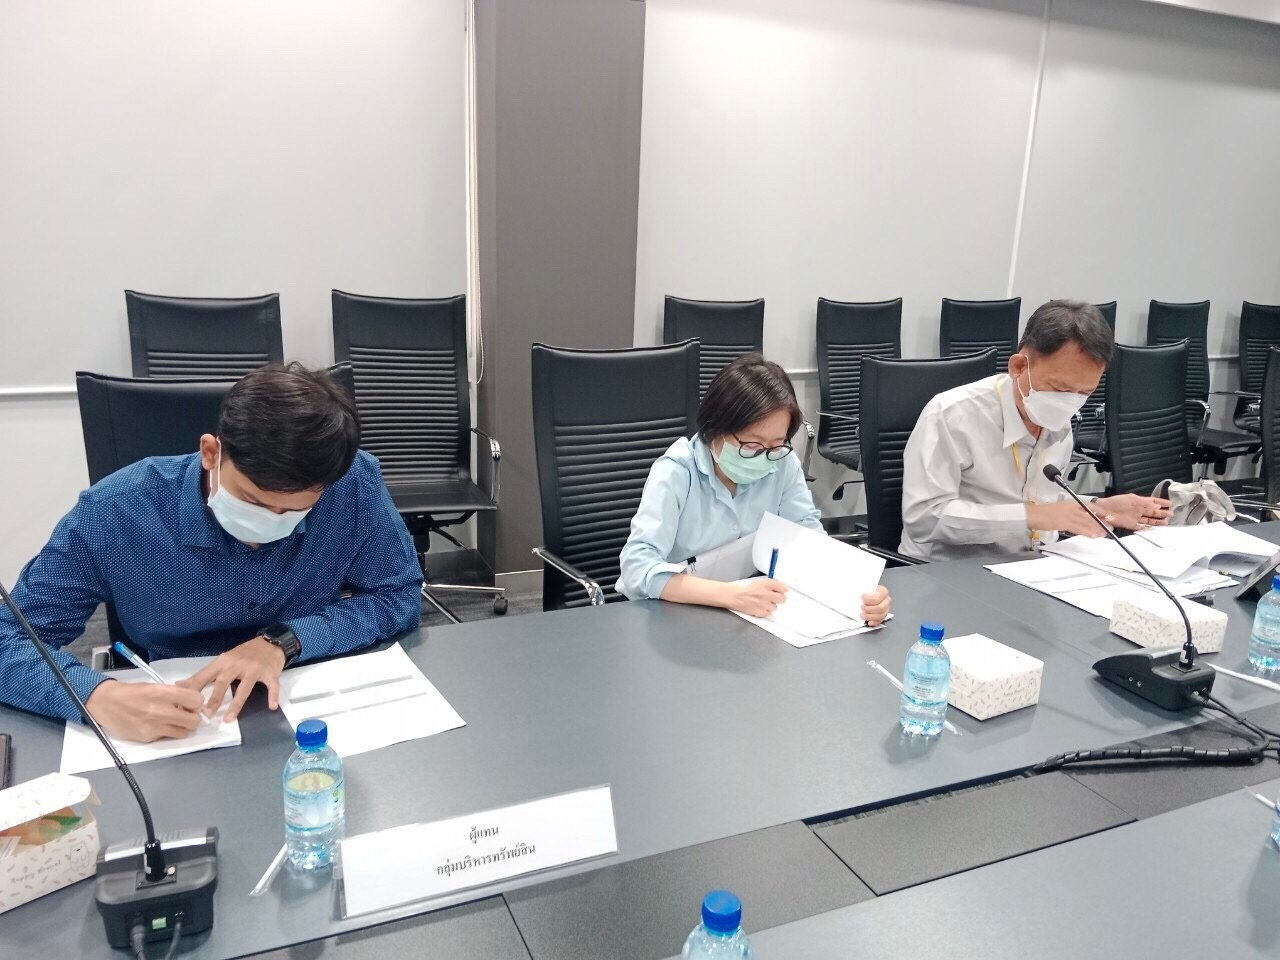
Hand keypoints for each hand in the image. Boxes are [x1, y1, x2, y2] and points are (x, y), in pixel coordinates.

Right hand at [86, 679, 204, 742]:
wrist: (105, 703)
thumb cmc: (132, 692)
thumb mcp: (154, 686)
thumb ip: (174, 693)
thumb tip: (193, 698)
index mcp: (162, 693)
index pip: (196, 700)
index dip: (197, 703)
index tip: (191, 704)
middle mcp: (160, 710)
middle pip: (193, 721)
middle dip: (193, 718)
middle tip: (185, 714)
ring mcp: (153, 726)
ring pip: (183, 733)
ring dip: (182, 728)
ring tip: (173, 721)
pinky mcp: (146, 738)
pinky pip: (166, 737)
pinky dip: (166, 733)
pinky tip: (157, 726)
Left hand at [177, 637, 285, 721]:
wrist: (271, 642)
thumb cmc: (245, 653)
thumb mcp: (224, 660)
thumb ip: (205, 674)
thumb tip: (180, 685)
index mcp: (224, 661)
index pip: (206, 675)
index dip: (195, 688)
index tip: (184, 702)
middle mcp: (237, 664)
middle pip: (223, 682)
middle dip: (214, 698)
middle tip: (207, 714)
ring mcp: (254, 669)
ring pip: (245, 687)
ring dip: (236, 704)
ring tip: (229, 719)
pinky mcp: (270, 672)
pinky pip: (272, 685)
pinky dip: (273, 696)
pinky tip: (272, 706)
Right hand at [727, 578, 788, 617]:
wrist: (735, 596)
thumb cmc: (746, 589)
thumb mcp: (759, 581)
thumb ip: (770, 584)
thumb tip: (778, 588)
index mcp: (767, 584)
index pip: (784, 588)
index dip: (781, 590)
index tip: (780, 591)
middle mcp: (767, 594)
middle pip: (782, 599)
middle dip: (779, 598)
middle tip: (774, 598)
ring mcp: (764, 604)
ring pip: (775, 607)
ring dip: (770, 605)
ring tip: (763, 602)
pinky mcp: (760, 612)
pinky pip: (768, 613)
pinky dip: (765, 611)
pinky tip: (760, 607)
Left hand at [861, 585, 890, 625]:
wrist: (867, 594)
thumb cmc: (866, 590)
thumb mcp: (865, 587)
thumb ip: (862, 590)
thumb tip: (857, 594)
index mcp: (883, 591)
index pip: (878, 597)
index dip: (868, 599)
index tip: (861, 598)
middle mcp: (886, 600)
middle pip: (880, 608)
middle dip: (868, 609)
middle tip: (861, 607)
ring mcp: (886, 609)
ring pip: (880, 616)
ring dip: (870, 616)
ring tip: (862, 614)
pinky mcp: (883, 616)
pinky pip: (880, 621)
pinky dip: (874, 622)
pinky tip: (868, 621)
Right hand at [1027, 500, 1107, 538]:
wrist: (1033, 515)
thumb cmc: (1044, 513)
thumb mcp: (1061, 510)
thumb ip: (1072, 513)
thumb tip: (1081, 519)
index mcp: (1071, 503)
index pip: (1090, 506)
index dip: (1100, 512)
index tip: (1108, 517)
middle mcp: (1072, 507)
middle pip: (1090, 515)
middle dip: (1101, 522)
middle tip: (1110, 527)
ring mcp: (1068, 514)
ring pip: (1086, 522)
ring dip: (1096, 528)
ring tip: (1104, 534)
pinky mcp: (1064, 522)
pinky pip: (1078, 528)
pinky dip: (1086, 532)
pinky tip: (1093, 535)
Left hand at [1092, 494, 1172, 531]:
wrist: (1104, 510)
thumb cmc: (1116, 502)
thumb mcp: (1132, 499)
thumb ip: (1145, 502)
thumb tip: (1157, 505)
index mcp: (1139, 502)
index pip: (1153, 501)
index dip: (1161, 502)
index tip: (1170, 504)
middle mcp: (1139, 510)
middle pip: (1153, 512)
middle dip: (1162, 513)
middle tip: (1171, 514)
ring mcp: (1136, 518)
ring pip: (1149, 520)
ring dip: (1157, 521)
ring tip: (1166, 522)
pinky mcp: (1131, 525)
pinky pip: (1142, 527)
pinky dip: (1148, 528)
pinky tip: (1154, 528)